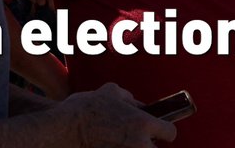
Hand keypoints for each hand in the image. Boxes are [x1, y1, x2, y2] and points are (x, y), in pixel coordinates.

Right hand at [62, 84, 176, 144]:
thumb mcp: (111, 92)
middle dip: (148, 145)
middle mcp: (140, 143)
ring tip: (122, 143)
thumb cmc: (86, 108)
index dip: (164, 131)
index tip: (159, 132)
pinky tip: (113, 146)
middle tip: (135, 140)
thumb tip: (140, 106)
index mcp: (142, 123)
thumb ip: (130, 99)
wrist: (64, 129)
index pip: (170, 133)